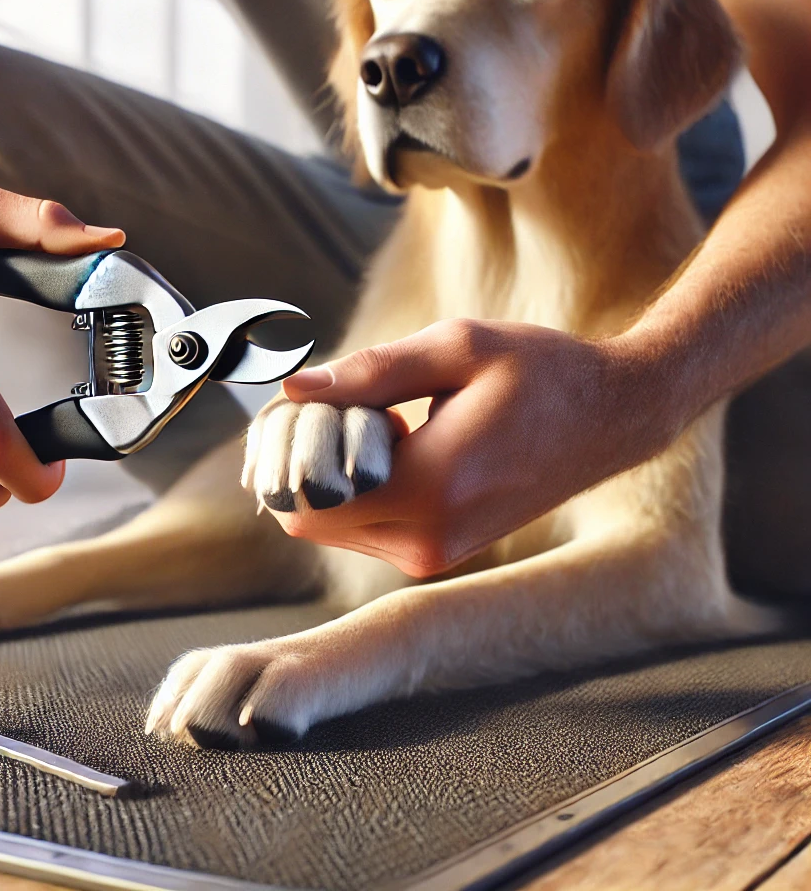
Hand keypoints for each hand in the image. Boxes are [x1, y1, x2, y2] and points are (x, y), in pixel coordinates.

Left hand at [274, 319, 673, 576]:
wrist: (612, 417)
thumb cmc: (540, 371)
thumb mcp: (456, 348)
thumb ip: (369, 372)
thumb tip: (293, 390)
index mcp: (431, 487)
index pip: (307, 498)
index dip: (290, 450)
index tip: (314, 402)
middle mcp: (427, 538)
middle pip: (310, 519)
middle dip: (304, 464)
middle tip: (340, 406)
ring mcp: (435, 554)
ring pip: (333, 528)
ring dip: (333, 476)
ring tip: (384, 421)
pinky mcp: (440, 552)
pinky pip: (366, 529)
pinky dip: (360, 489)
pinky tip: (401, 442)